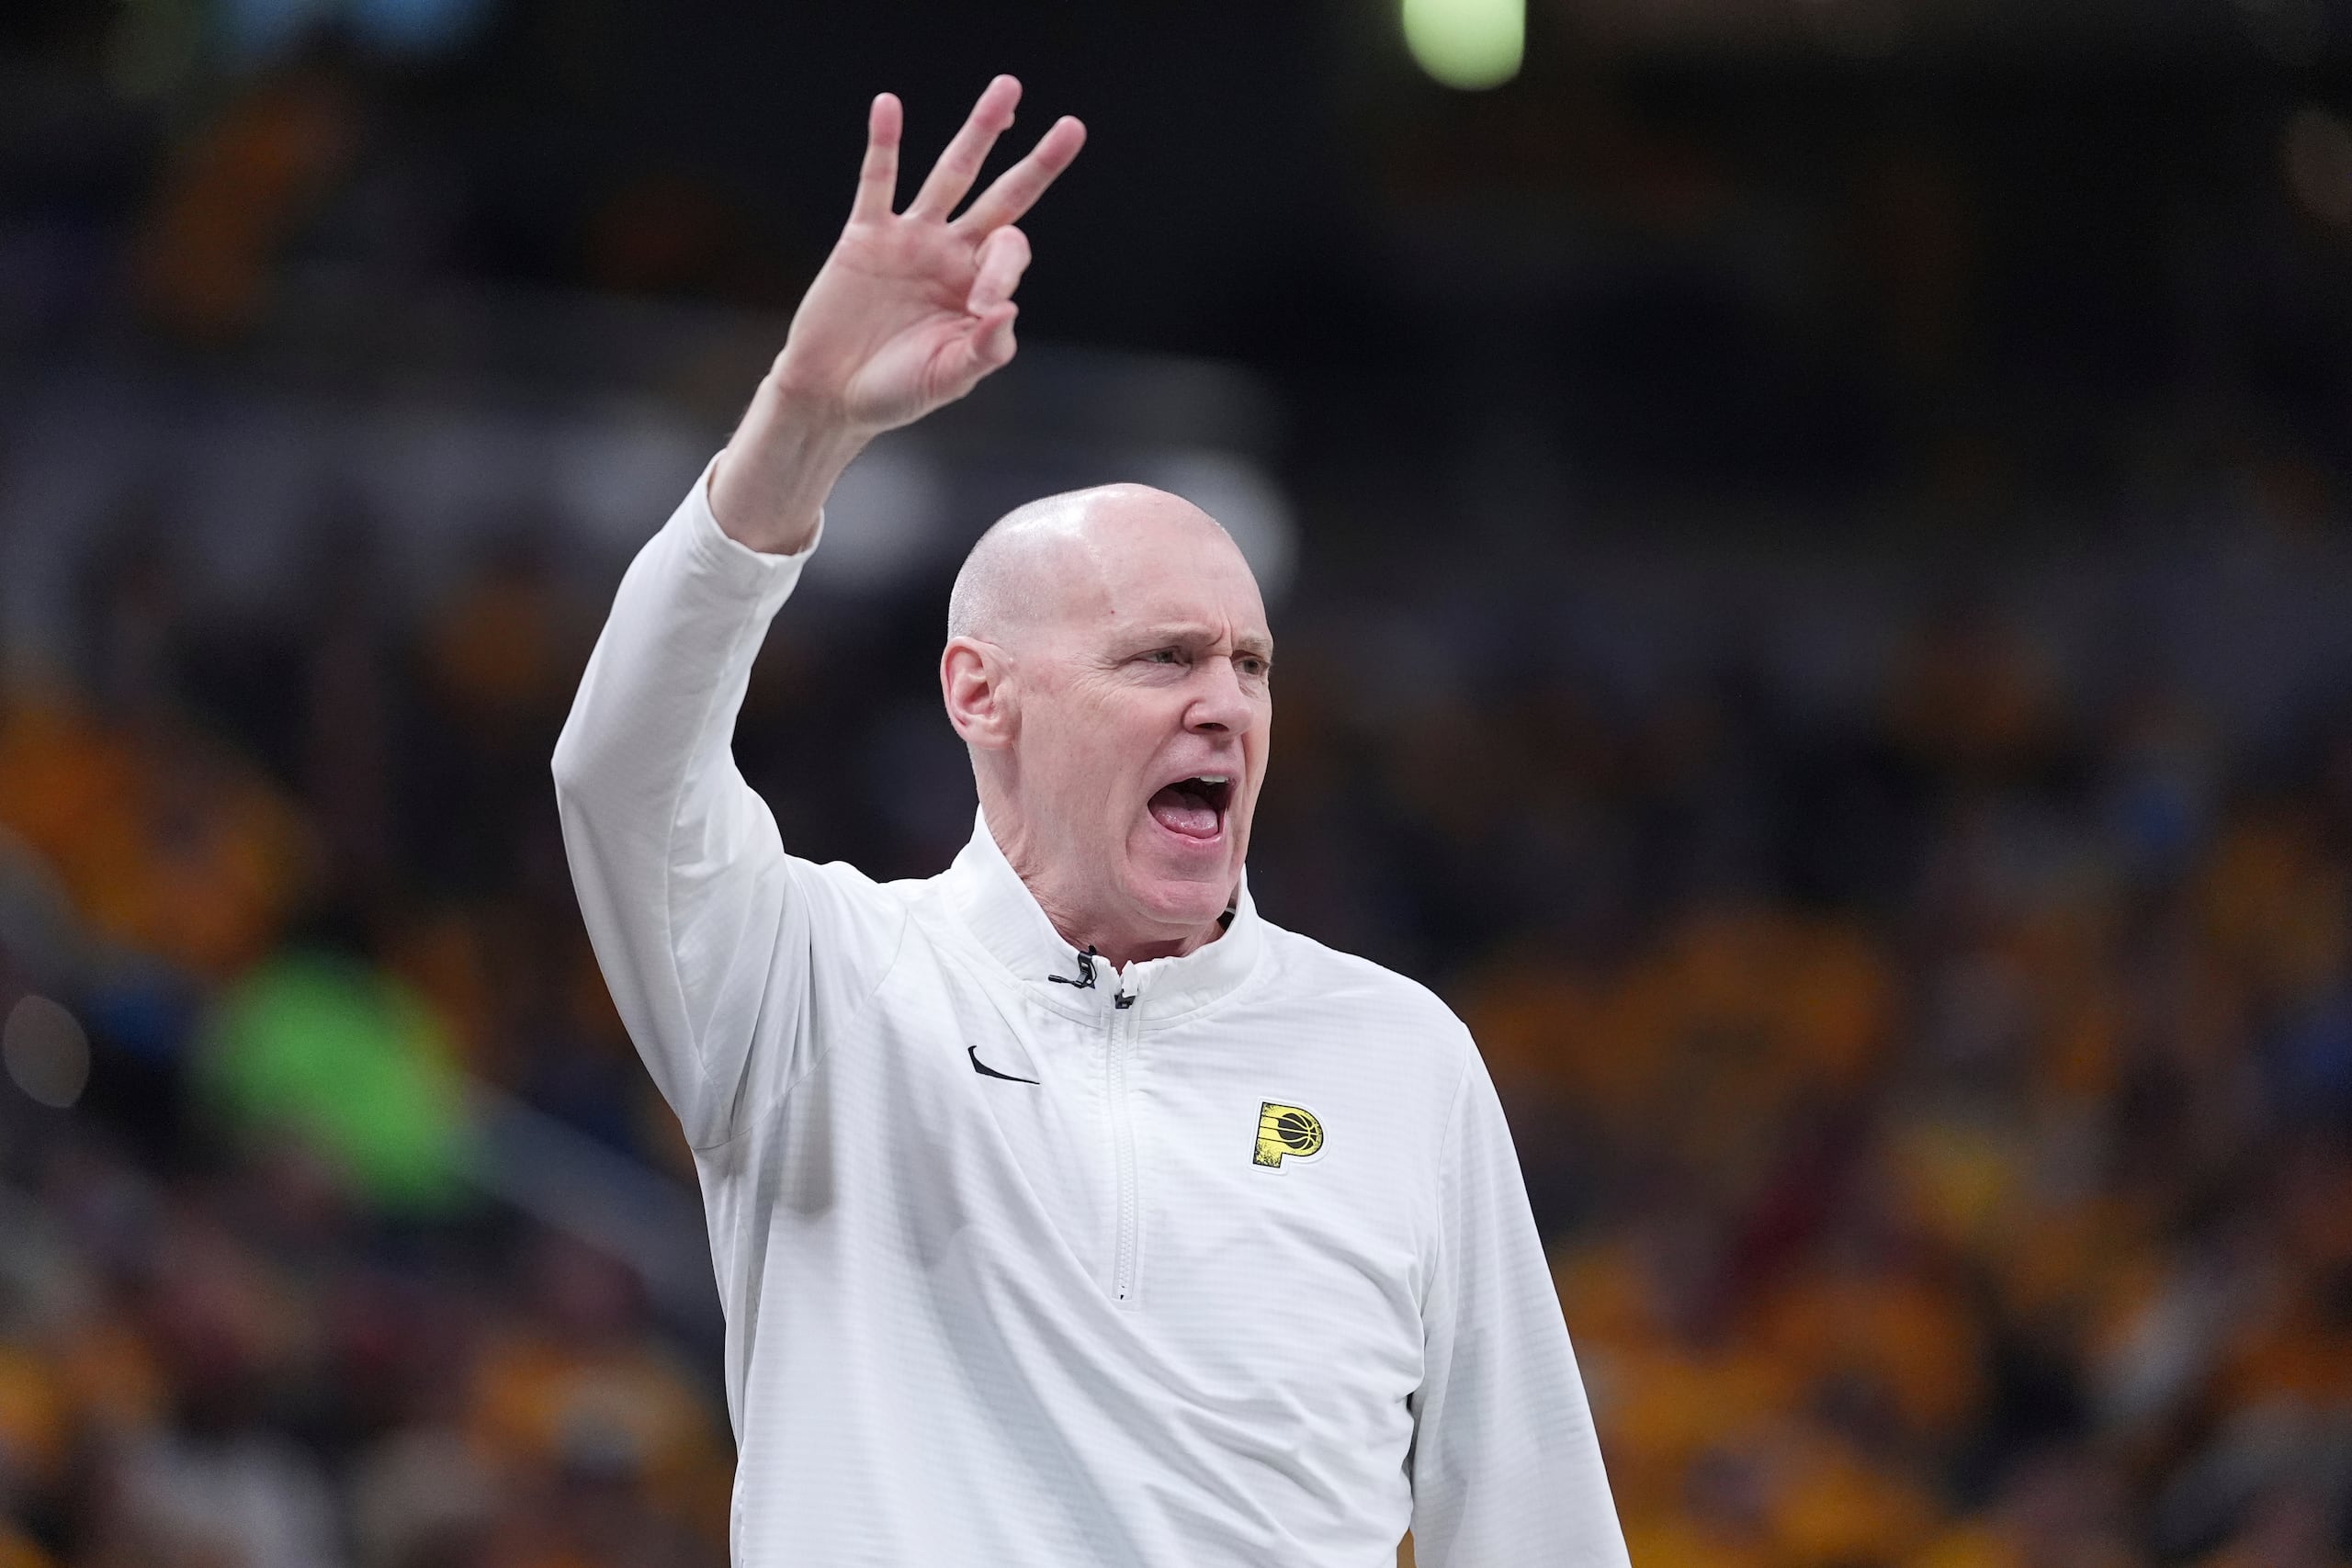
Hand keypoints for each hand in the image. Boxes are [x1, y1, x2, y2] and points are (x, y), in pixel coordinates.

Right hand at [711, 77, 1083, 550]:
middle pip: (1003, 197)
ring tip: (1007, 90)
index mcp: (979, 289)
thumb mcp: (947, 379)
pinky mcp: (865, 235)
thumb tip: (1007, 311)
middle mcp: (952, 255)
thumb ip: (982, 350)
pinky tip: (888, 106)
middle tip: (1073, 128)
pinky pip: (877, 181)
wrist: (831, 395)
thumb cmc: (895, 393)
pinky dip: (883, 143)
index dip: (1004, 269)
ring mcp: (911, 240)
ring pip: (952, 174)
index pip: (1009, 251)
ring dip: (979, 132)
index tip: (982, 308)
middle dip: (1037, 164)